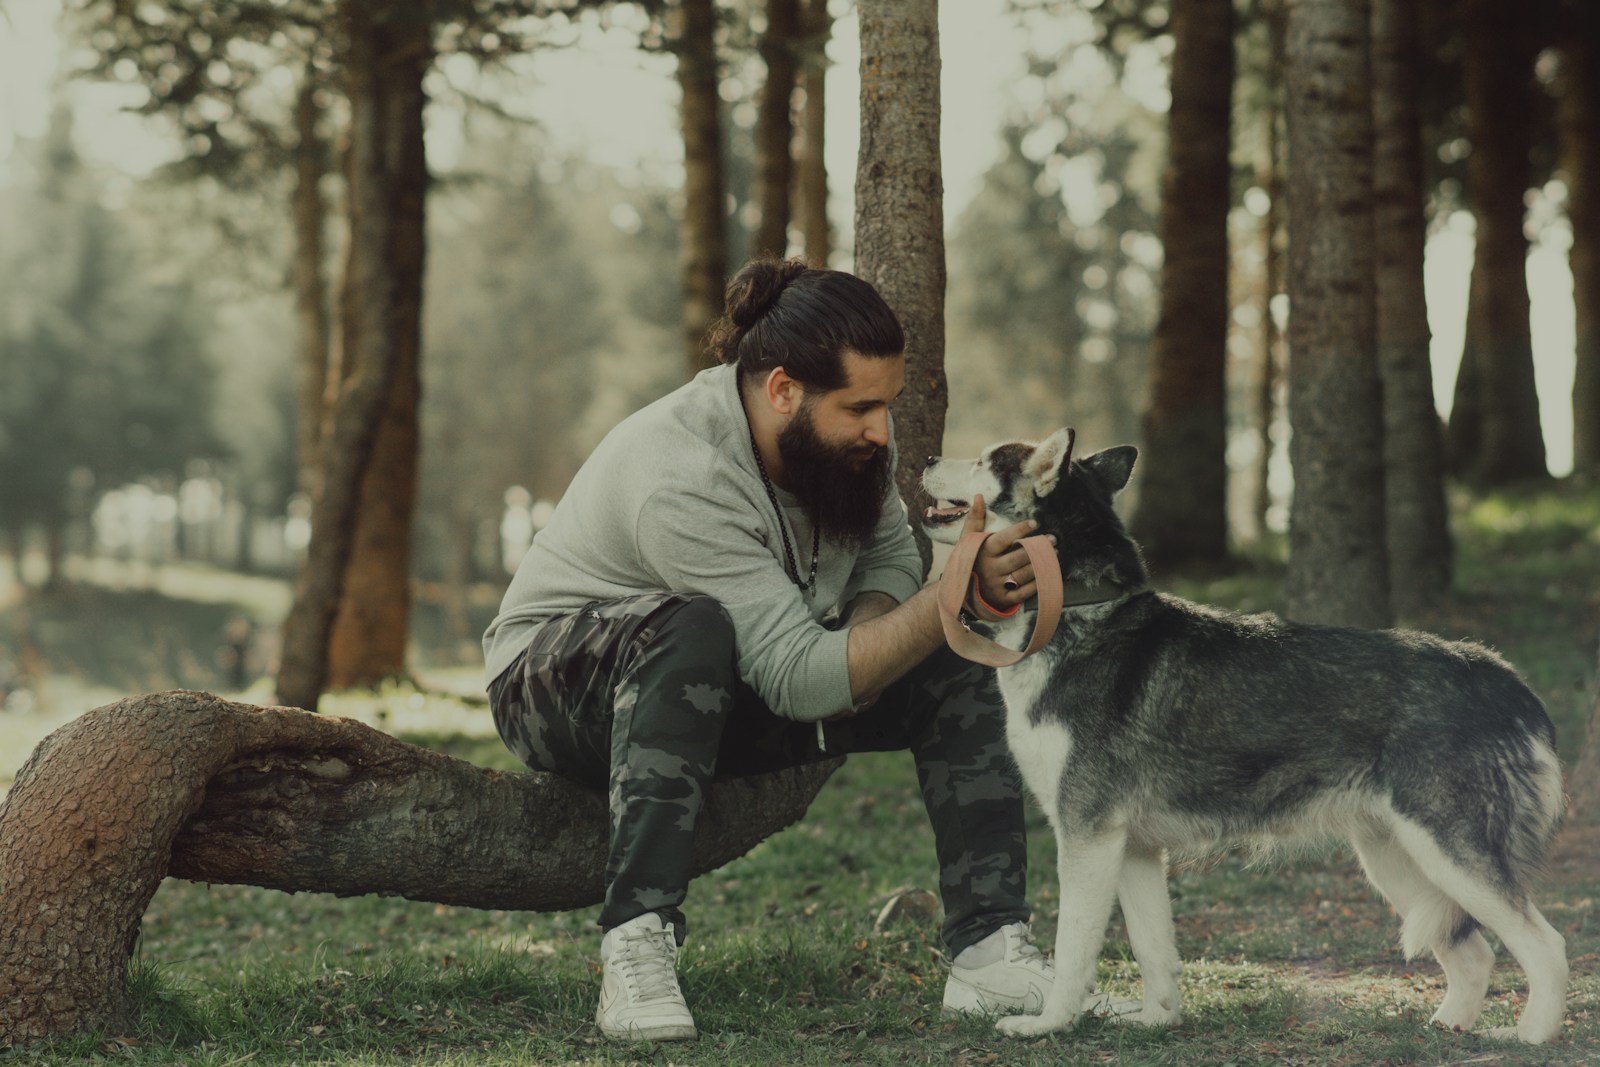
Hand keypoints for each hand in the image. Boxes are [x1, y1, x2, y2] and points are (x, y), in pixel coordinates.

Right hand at [963, 494, 1045, 619]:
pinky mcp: (1003, 599)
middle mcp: (990, 569)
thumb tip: (978, 496)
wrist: (961, 591)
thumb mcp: (968, 539)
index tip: (1034, 523)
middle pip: (1018, 558)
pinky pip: (1023, 592)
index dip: (1019, 531)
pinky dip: (1037, 583)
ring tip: (1054, 554)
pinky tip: (1046, 573)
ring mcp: (996, 585)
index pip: (1003, 539)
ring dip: (1041, 564)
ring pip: (1023, 574)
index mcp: (983, 552)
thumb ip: (975, 518)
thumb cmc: (970, 559)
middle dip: (1037, 548)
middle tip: (1052, 539)